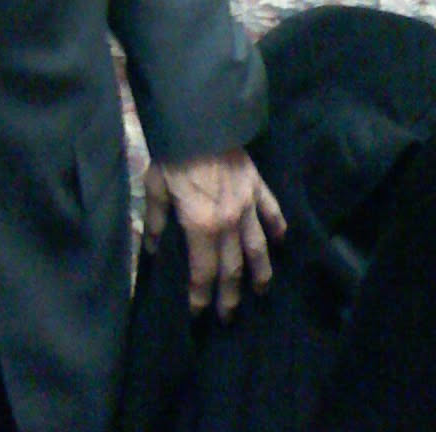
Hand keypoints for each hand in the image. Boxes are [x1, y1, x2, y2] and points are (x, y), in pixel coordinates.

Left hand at [142, 149, 286, 321]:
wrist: (199, 119)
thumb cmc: (172, 155)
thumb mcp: (155, 188)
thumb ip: (155, 221)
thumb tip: (152, 249)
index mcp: (201, 226)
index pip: (203, 272)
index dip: (200, 296)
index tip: (197, 313)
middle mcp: (229, 223)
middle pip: (233, 269)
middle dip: (230, 296)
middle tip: (229, 316)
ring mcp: (247, 205)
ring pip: (258, 248)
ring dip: (261, 273)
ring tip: (261, 291)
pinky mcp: (257, 186)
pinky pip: (272, 211)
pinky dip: (279, 227)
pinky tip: (282, 241)